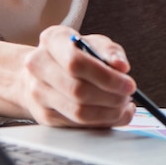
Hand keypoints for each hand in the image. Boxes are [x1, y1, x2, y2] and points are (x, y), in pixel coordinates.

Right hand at [21, 25, 136, 126]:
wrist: (45, 70)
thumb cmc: (76, 53)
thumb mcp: (95, 43)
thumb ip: (110, 51)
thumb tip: (122, 67)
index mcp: (52, 40)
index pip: (76, 63)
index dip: (106, 77)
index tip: (129, 83)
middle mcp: (38, 65)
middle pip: (77, 90)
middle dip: (111, 96)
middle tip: (128, 95)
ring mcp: (37, 92)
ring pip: (78, 112)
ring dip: (108, 113)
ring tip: (123, 105)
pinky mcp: (43, 115)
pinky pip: (77, 125)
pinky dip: (101, 122)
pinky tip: (114, 114)